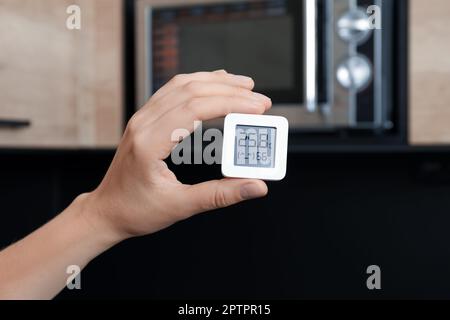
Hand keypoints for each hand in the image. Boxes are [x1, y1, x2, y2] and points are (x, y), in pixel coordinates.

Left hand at [84, 71, 271, 241]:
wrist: (106, 211)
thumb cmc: (135, 211)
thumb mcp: (180, 207)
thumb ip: (220, 195)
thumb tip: (256, 186)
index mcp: (149, 142)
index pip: (194, 108)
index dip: (230, 103)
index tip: (258, 108)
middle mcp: (143, 123)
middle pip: (191, 91)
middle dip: (231, 91)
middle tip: (261, 100)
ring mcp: (142, 118)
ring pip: (182, 84)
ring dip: (216, 82)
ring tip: (245, 86)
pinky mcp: (146, 119)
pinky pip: (173, 91)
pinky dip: (199, 84)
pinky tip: (216, 86)